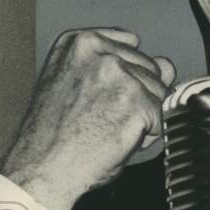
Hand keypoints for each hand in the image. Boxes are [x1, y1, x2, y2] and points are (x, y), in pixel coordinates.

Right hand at [0, 28, 175, 209]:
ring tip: (110, 129)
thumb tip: (166, 65)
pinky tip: (118, 140)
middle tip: (106, 118)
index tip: (110, 95)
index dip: (127, 77)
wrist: (43, 167)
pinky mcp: (137, 101)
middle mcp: (100, 52)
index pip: (132, 46)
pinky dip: (147, 135)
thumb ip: (119, 67)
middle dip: (139, 97)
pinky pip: (161, 118)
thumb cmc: (54, 134)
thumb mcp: (75, 82)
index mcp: (79, 42)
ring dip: (143, 115)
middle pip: (150, 69)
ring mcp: (120, 75)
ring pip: (159, 92)